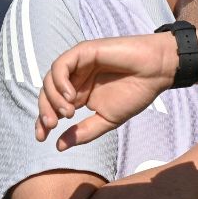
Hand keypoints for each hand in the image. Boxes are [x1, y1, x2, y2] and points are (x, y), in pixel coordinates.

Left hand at [36, 33, 175, 149]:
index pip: (52, 107)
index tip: (43, 138)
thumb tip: (59, 146)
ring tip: (68, 113)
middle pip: (46, 94)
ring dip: (53, 99)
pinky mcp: (83, 51)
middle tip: (52, 125)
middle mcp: (74, 79)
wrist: (155, 72)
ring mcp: (77, 64)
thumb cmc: (135, 93)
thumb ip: (84, 132)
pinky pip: (60, 66)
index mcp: (78, 94)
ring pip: (50, 80)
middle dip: (44, 111)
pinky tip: (71, 97)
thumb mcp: (107, 120)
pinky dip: (60, 82)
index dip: (43, 122)